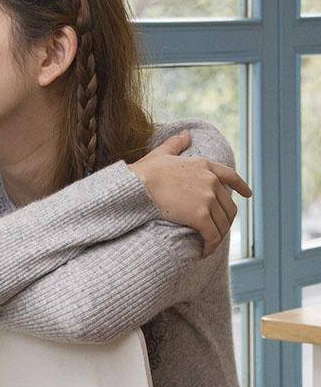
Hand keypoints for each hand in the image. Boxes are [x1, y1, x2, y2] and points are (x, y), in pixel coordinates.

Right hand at [128, 130, 252, 257]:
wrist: (138, 186)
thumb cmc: (145, 172)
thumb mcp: (162, 153)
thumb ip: (176, 144)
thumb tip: (185, 134)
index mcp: (204, 165)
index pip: (230, 176)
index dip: (241, 186)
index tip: (248, 194)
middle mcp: (210, 181)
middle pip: (229, 206)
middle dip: (225, 221)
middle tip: (217, 232)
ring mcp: (207, 198)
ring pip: (222, 224)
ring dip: (217, 237)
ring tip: (208, 245)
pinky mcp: (200, 215)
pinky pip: (212, 235)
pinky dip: (210, 246)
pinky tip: (204, 252)